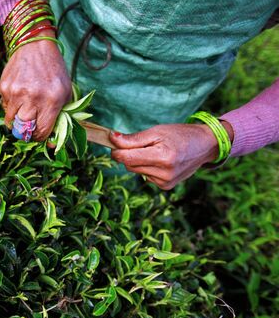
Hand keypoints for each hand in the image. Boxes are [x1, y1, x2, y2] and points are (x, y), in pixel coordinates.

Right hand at [0, 28, 70, 141]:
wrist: (35, 45)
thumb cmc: (53, 71)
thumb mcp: (65, 92)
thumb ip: (61, 116)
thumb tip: (52, 143)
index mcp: (52, 100)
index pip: (42, 131)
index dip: (40, 137)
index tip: (39, 134)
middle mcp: (33, 97)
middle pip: (24, 129)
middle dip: (27, 131)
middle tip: (30, 126)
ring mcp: (16, 92)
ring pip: (11, 120)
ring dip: (17, 119)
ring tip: (24, 109)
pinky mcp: (4, 87)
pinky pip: (5, 106)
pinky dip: (11, 105)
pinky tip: (19, 93)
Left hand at [109, 122, 233, 189]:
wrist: (205, 146)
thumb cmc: (179, 135)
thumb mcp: (156, 131)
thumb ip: (133, 138)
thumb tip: (112, 139)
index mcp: (162, 157)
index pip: (127, 158)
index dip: (116, 150)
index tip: (113, 141)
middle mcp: (164, 173)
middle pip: (129, 165)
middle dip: (129, 154)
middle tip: (141, 143)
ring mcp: (165, 182)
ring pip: (136, 171)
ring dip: (138, 161)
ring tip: (155, 151)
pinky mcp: (166, 186)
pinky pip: (145, 176)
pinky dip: (147, 168)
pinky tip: (160, 161)